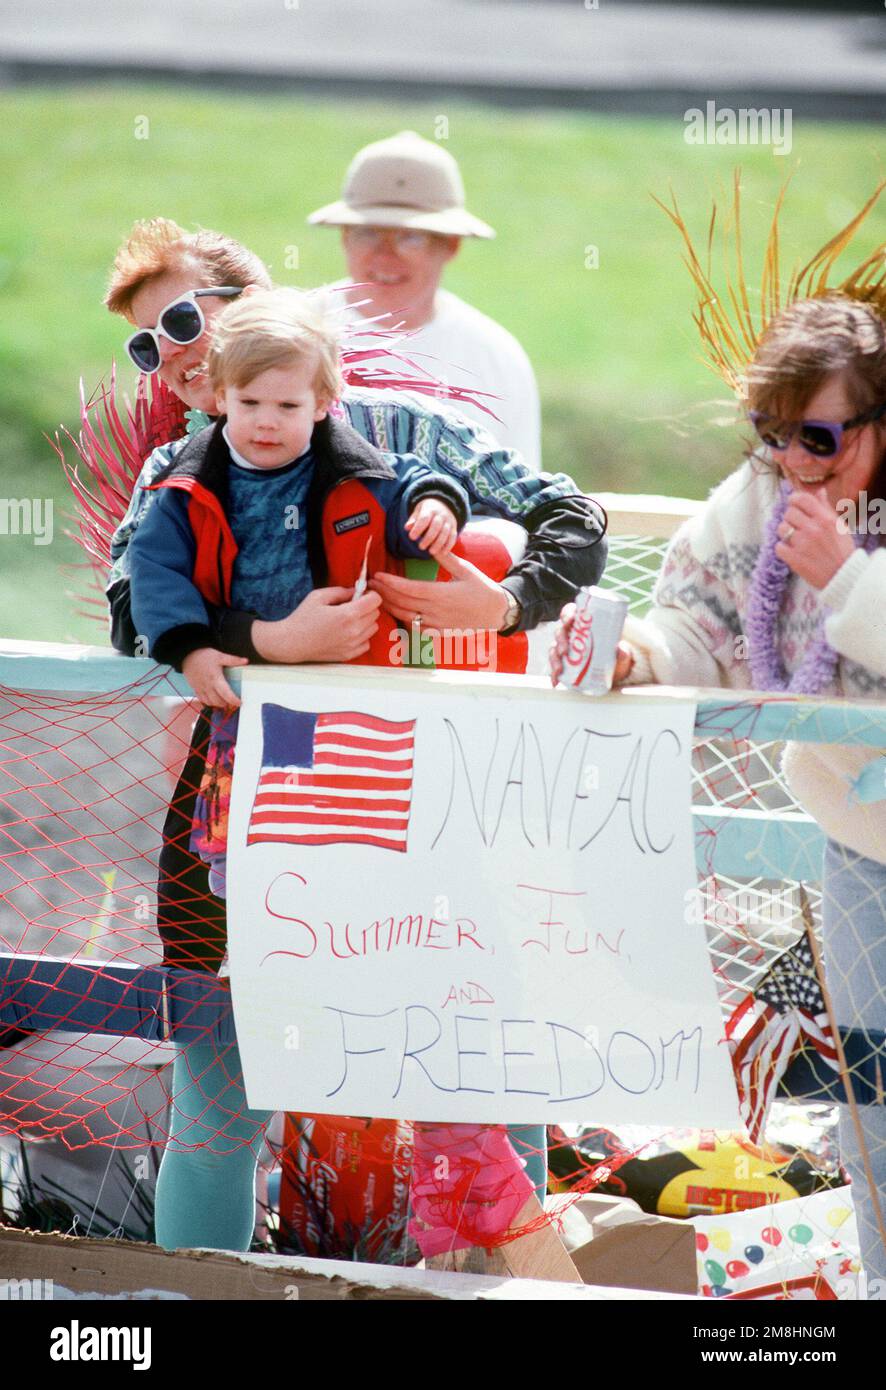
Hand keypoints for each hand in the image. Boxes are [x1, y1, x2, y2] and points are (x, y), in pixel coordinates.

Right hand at [182, 648, 248, 707]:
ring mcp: (200, 688)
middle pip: (218, 701)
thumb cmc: (204, 656)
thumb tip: (246, 661)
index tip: (240, 703)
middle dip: (227, 704)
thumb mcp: (220, 656)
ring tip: (224, 701)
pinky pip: (202, 700)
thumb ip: (233, 660)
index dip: (233, 700)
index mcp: (215, 678)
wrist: (187, 655)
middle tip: (233, 702)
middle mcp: (207, 686)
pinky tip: (214, 700)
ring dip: (218, 704)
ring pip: (209, 702)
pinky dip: (209, 702)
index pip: (226, 694)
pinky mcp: (195, 689)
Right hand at [253, 587, 381, 663]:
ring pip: (373, 628)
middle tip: (352, 606)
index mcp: (348, 614)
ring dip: (365, 621)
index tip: (361, 594)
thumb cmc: (303, 617)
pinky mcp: (349, 655)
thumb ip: (341, 591)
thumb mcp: (319, 596)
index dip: (370, 594)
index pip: (375, 600)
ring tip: (349, 620)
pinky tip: (348, 632)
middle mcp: (354, 631)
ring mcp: (352, 645)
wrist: (291, 642)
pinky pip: (366, 643)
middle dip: (367, 607)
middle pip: (376, 614)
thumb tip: (357, 591)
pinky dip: (361, 636)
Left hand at [370, 550, 510, 629]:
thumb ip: (445, 558)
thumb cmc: (482, 588)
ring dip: (389, 607)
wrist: (497, 612)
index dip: (390, 583)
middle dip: (383, 594)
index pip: (409, 589)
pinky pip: (416, 629)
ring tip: (377, 598)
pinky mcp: (440, 632)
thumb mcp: (465, 569)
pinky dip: (403, 621)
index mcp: (441, 594)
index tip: (377, 576)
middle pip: (402, 603)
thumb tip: (430, 545)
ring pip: (406, 617)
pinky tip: (395, 614)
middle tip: (370, 585)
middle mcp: (436, 611)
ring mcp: (437, 623)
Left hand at [405, 498, 458, 558]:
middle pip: (436, 526)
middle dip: (428, 538)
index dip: (418, 528)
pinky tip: (442, 553)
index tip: (411, 537)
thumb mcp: (419, 511)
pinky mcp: (454, 528)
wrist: (444, 505)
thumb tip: (407, 528)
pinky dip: (448, 546)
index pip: (424, 518)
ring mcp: (449, 521)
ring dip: (438, 544)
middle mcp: (441, 515)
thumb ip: (413, 520)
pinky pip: (453, 537)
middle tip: (421, 547)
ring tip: (431, 552)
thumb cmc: (427, 511)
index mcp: (430, 509)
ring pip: (445, 533)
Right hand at [549, 603, 634, 686]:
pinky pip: (555, 666)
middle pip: (560, 631)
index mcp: (583, 624)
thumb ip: (623, 651)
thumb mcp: (621, 652)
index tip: (570, 620)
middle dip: (560, 639)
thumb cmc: (616, 653)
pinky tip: (555, 681)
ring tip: (559, 668)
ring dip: (554, 658)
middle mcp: (572, 635)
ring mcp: (566, 649)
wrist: (615, 670)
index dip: (567, 614)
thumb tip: (621, 650)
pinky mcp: (565, 663)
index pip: (570, 613)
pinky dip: (553, 674)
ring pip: (554, 649)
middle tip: (565, 649)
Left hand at [775, 486, 855, 588]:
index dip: (794, 499)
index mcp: (825, 518)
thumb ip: (826, 507)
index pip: (802, 499)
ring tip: (794, 539)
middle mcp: (813, 529)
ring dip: (785, 533)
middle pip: (789, 513)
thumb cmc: (842, 550)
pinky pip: (778, 546)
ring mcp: (803, 544)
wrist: (844, 576)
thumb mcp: (839, 525)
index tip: (793, 503)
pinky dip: (783, 549)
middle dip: (791, 518)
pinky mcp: (794, 559)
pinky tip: (792, 552)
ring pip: (781, 528)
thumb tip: (819, 490)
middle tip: (797, 526)